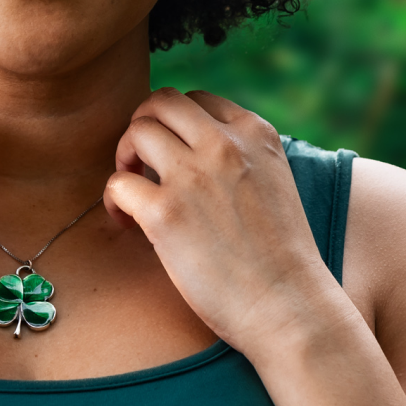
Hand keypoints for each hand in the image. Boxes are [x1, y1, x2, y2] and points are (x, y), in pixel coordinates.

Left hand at [106, 88, 349, 353]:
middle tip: (143, 165)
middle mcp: (225, 144)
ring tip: (135, 193)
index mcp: (257, 133)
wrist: (289, 306)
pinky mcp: (165, 213)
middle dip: (145, 127)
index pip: (198, 100)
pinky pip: (118, 184)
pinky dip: (115, 201)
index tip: (174, 156)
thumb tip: (193, 152)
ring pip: (136, 131)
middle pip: (161, 102)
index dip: (176, 125)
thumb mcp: (275, 184)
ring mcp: (193, 175)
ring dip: (125, 157)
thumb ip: (242, 158)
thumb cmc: (281, 258)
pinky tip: (129, 223)